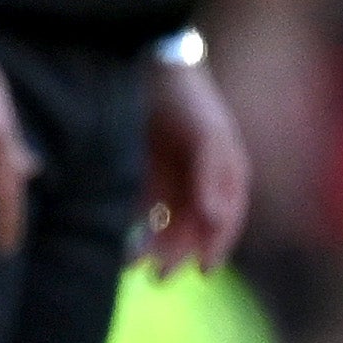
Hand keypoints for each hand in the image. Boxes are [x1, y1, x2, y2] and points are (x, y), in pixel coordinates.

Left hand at [141, 55, 249, 275]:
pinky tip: (115, 240)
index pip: (225, 221)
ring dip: (150, 246)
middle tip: (157, 276)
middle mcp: (200, 183)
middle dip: (176, 254)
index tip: (202, 271)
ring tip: (129, 264)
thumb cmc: (188, 99)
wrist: (151, 66)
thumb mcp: (207, 134)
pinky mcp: (143, 175)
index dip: (216, 247)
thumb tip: (215, 217)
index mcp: (226, 175)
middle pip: (191, 229)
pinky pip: (138, 209)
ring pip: (163, 224)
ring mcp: (171, 179)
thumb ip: (212, 174)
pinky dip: (130, 226)